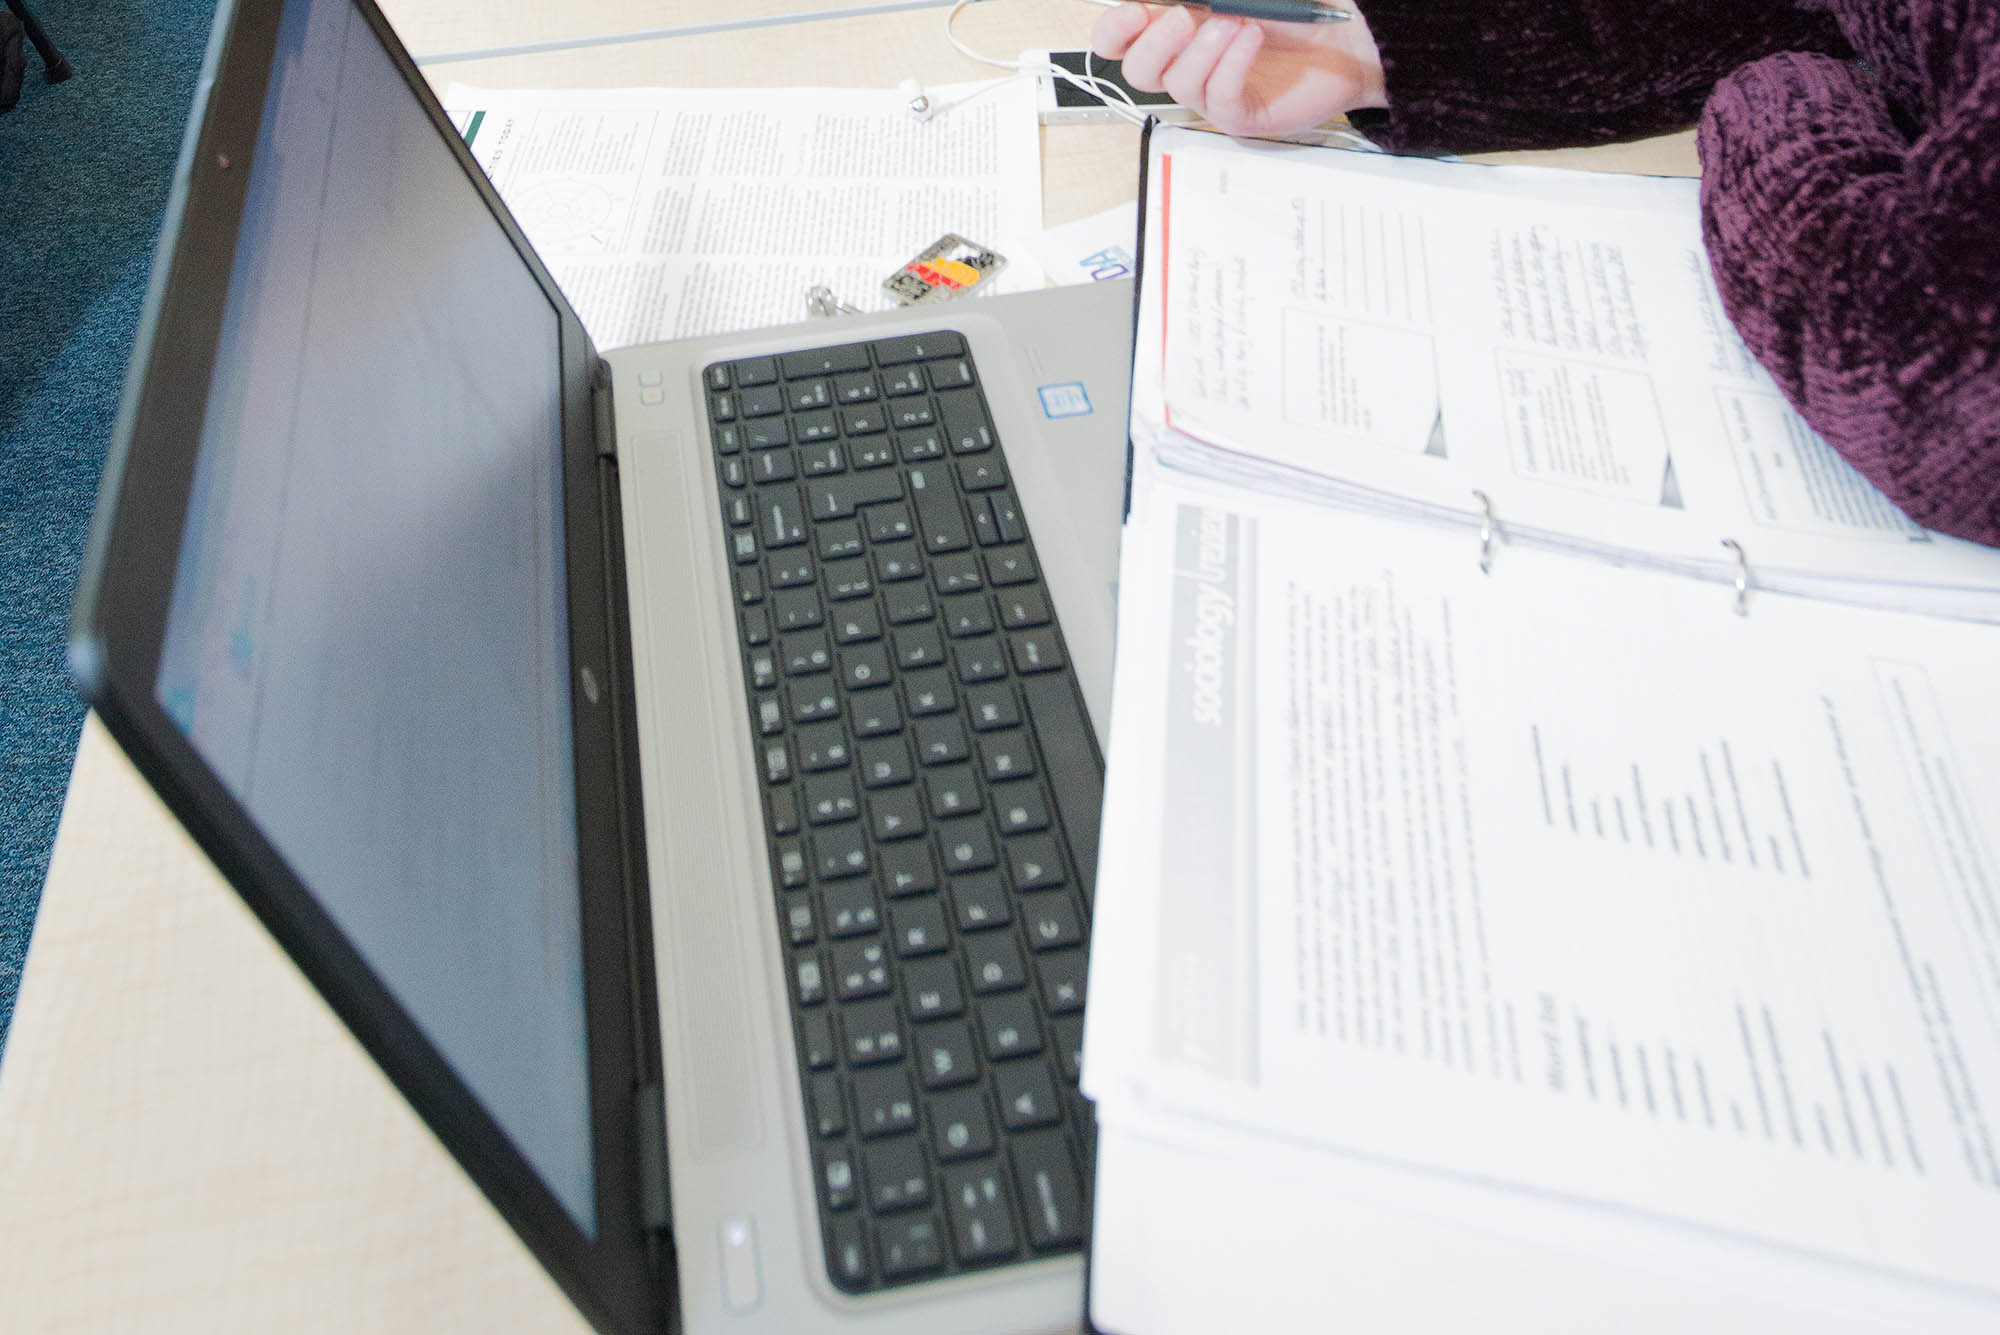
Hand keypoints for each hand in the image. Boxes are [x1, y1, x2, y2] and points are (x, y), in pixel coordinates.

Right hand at [1092, 2, 1386, 138]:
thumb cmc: (1296, 8)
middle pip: (1137, 70)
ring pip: (1178, 85)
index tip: (1135, 11)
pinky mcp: (1240, 115)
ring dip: (1202, 48)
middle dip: (1155, 42)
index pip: (1119, 39)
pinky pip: (1217, 100)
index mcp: (1177, 28)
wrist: (1348, 35)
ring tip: (1236, 22)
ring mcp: (1212, 91)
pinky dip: (1230, 65)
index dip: (1115, 29)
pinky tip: (1251, 39)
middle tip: (1184, 15)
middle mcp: (1189, 62)